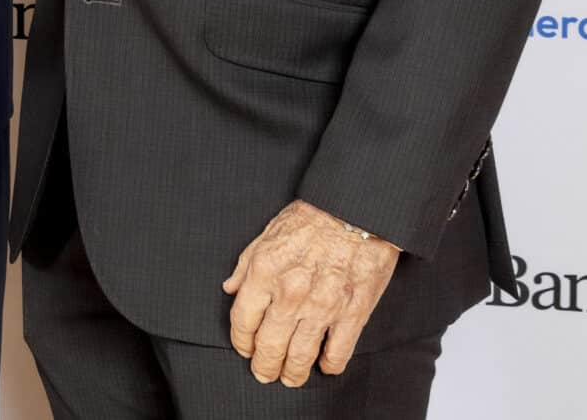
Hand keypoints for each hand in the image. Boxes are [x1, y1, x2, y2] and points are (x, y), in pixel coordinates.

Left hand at [223, 200, 399, 388]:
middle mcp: (291, 293)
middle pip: (269, 345)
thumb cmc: (312, 217)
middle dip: (264, 366)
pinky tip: (324, 365)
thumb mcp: (267, 233)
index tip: (245, 348)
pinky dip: (329, 365)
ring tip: (290, 377)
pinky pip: (338, 353)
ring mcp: (323, 306)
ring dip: (292, 373)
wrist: (355, 209)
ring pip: (300, 356)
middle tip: (265, 373)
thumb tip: (230, 288)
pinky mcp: (353, 313)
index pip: (242, 321)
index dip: (241, 341)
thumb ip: (246, 265)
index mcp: (265, 271)